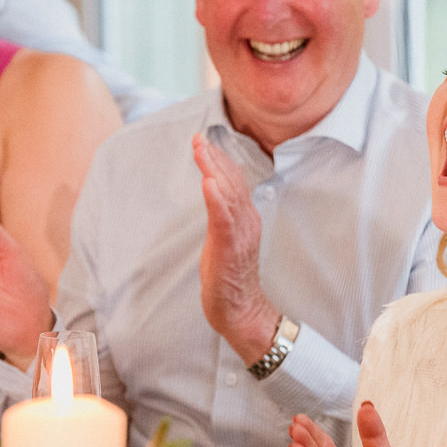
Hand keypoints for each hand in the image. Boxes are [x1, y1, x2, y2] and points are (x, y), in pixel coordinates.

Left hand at [193, 134, 276, 364]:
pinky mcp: (230, 247)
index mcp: (245, 218)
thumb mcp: (225, 240)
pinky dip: (217, 199)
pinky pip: (224, 219)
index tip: (205, 141)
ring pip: (228, 194)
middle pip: (231, 181)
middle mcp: (246, 220)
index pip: (233, 181)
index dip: (220, 159)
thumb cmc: (230, 277)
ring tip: (202, 150)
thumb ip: (222, 216)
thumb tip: (214, 194)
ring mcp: (240, 233)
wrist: (241, 309)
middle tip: (199, 137)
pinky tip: (209, 183)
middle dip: (214, 157)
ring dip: (214, 170)